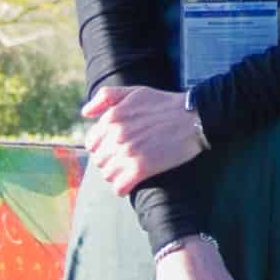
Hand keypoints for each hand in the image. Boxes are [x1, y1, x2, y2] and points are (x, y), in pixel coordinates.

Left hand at [75, 80, 205, 197]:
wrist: (193, 117)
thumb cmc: (164, 104)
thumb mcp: (133, 92)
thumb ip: (106, 97)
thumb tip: (85, 113)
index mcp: (112, 118)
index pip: (91, 143)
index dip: (102, 147)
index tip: (114, 149)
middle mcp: (116, 135)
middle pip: (99, 160)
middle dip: (109, 161)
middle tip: (124, 161)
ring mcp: (128, 152)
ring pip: (107, 174)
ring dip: (116, 175)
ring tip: (128, 171)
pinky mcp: (142, 168)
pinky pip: (120, 187)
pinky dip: (123, 188)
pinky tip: (131, 183)